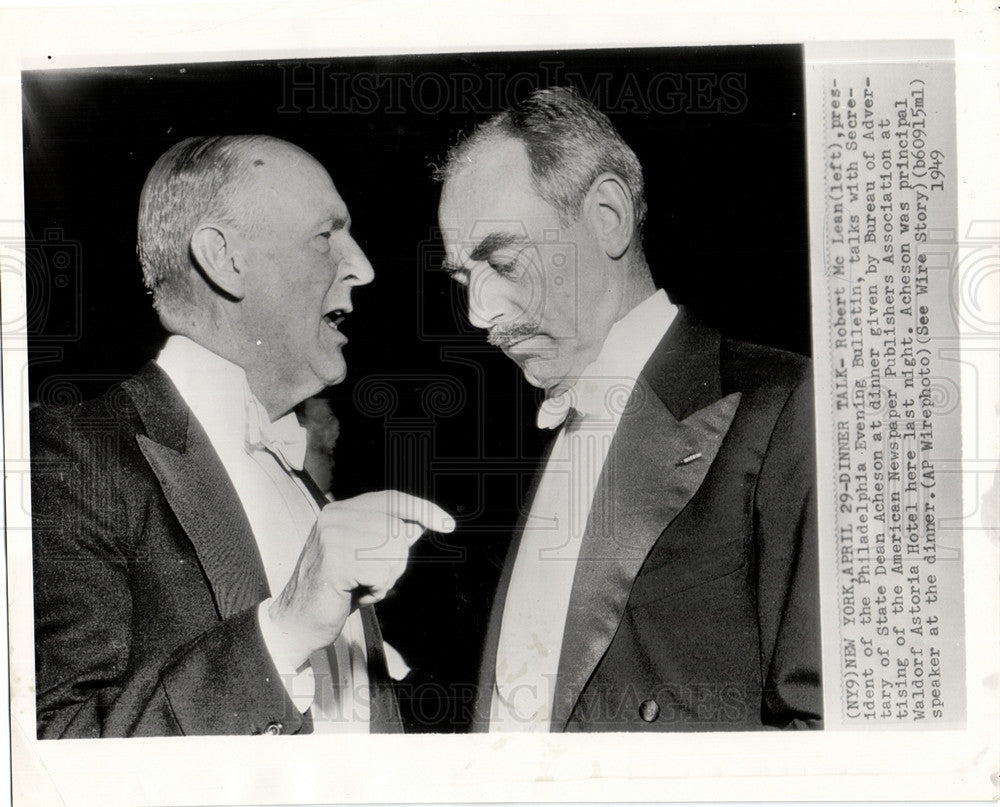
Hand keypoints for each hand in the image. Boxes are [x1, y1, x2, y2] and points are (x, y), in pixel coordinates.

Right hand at [267, 490, 454, 667]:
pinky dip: (376, 590)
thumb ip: (390, 537)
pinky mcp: (334, 560)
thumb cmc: (336, 590)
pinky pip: (381, 572)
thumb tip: (421, 522)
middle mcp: (335, 516)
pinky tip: (354, 595)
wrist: (298, 620)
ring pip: (393, 552)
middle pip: (398, 531)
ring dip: (385, 578)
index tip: (448, 523)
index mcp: (342, 510)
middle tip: (369, 579)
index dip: (422, 509)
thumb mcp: (366, 557)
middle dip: (395, 562)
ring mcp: (332, 536)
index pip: (392, 499)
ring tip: (360, 586)